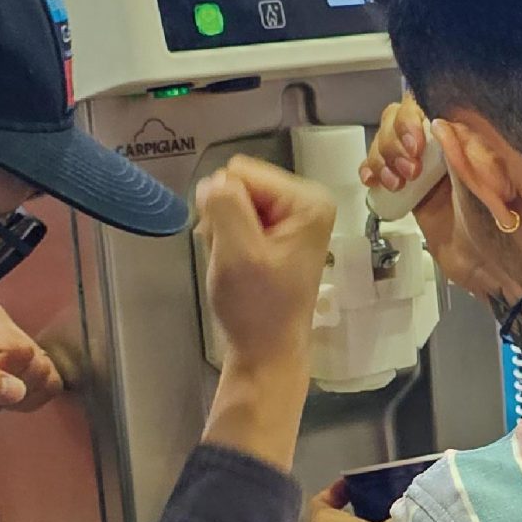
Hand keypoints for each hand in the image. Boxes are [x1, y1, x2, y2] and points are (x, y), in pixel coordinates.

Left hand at [0, 305, 65, 454]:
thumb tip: (16, 388)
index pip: (13, 348)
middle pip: (33, 357)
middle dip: (10, 385)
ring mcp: (8, 342)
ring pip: (44, 368)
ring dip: (22, 394)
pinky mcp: (20, 362)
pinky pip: (50, 379)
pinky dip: (31, 397)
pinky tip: (1, 399)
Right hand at [198, 156, 335, 375]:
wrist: (265, 350)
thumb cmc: (256, 308)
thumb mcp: (237, 253)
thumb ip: (225, 207)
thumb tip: (212, 181)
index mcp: (308, 200)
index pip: (241, 171)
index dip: (225, 206)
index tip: (234, 243)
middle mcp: (306, 201)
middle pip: (238, 182)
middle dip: (224, 217)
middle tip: (233, 255)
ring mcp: (292, 217)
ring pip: (232, 200)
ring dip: (223, 230)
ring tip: (236, 262)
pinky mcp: (277, 231)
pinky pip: (235, 217)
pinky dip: (227, 238)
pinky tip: (237, 263)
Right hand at [362, 99, 521, 304]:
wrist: (486, 268)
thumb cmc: (496, 227)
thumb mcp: (481, 185)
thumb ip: (462, 152)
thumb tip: (438, 120)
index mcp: (465, 135)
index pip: (428, 104)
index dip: (413, 117)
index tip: (416, 142)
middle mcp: (442, 145)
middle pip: (400, 119)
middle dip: (395, 139)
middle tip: (409, 169)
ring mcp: (423, 167)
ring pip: (386, 142)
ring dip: (382, 156)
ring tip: (397, 182)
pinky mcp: (408, 189)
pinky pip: (380, 169)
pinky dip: (371, 169)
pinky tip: (373, 181)